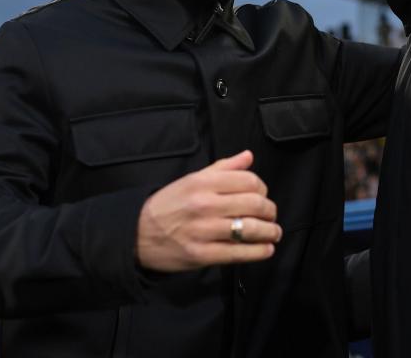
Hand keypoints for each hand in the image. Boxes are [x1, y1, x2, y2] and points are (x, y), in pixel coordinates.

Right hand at [136, 150, 281, 271]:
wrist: (137, 234)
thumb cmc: (168, 205)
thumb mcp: (191, 180)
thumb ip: (223, 168)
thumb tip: (248, 156)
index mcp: (203, 183)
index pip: (248, 181)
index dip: (263, 189)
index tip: (263, 195)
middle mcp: (204, 204)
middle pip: (254, 204)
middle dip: (270, 211)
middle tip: (271, 215)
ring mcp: (204, 231)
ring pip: (250, 229)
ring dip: (270, 231)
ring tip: (274, 232)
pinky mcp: (202, 254)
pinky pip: (239, 253)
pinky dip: (259, 252)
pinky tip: (266, 249)